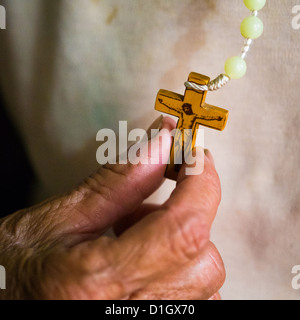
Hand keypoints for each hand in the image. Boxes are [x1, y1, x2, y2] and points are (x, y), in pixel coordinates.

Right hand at [0, 117, 224, 299]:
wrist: (10, 307)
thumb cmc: (18, 273)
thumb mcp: (57, 219)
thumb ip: (116, 183)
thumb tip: (159, 145)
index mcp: (100, 280)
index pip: (184, 227)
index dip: (200, 183)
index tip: (194, 156)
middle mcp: (134, 311)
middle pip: (203, 256)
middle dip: (185, 212)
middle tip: (147, 199)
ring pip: (205, 278)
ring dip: (181, 242)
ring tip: (137, 233)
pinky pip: (196, 296)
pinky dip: (181, 266)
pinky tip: (148, 259)